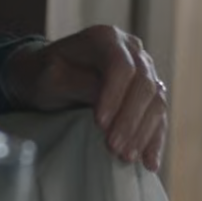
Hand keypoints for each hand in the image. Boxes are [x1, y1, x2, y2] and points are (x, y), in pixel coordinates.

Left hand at [2, 26, 168, 170]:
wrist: (44, 75)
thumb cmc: (43, 74)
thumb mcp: (51, 77)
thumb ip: (79, 84)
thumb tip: (105, 100)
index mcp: (105, 38)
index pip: (121, 66)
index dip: (115, 96)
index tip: (100, 124)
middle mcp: (130, 49)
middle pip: (143, 83)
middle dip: (130, 119)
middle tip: (114, 147)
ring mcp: (142, 70)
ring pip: (156, 100)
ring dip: (143, 132)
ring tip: (127, 157)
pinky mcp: (146, 92)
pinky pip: (158, 115)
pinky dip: (154, 139)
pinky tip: (150, 162)